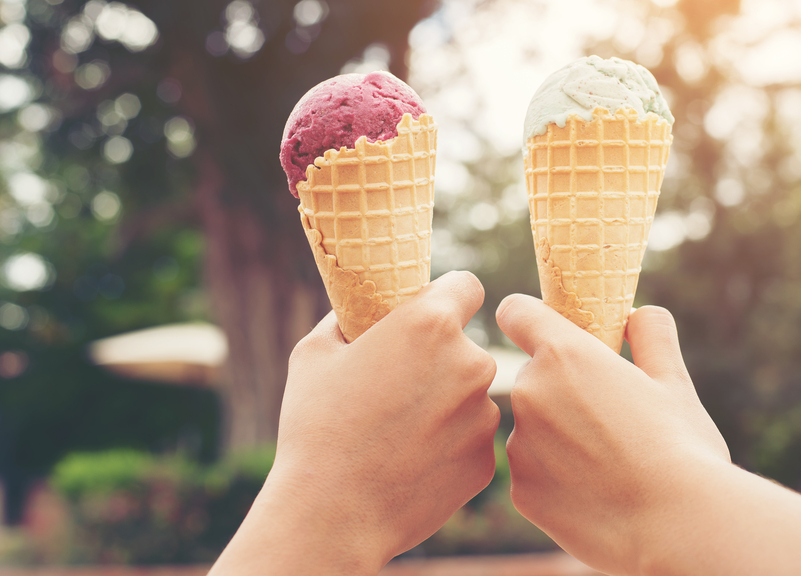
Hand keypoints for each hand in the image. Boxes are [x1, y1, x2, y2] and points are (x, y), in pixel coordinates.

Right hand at [212, 271, 499, 574]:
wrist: (333, 514)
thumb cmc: (316, 426)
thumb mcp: (315, 352)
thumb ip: (348, 319)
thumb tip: (358, 311)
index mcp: (431, 325)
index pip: (466, 286)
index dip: (447, 297)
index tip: (430, 313)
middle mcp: (471, 364)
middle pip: (466, 347)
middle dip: (440, 359)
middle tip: (398, 385)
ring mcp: (484, 416)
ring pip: (470, 395)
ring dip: (445, 404)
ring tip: (397, 432)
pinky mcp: (486, 461)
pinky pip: (470, 438)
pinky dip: (448, 444)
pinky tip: (409, 461)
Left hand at [497, 295, 727, 574]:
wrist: (678, 526)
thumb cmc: (682, 447)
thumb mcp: (673, 379)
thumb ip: (650, 334)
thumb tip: (637, 315)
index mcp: (562, 354)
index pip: (516, 312)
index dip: (531, 319)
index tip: (550, 332)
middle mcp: (529, 392)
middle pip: (532, 376)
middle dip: (561, 388)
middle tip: (609, 415)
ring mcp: (520, 445)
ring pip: (533, 428)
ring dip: (558, 435)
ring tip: (609, 462)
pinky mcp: (521, 491)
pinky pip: (534, 472)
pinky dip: (556, 478)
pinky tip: (597, 492)